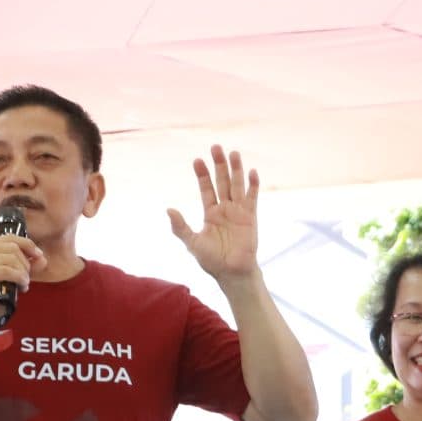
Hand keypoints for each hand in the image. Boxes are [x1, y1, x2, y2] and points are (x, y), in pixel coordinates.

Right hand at [0, 233, 45, 323]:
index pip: (10, 237)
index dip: (27, 244)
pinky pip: (8, 271)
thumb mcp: (7, 276)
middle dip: (25, 264)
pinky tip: (21, 286)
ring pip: (12, 259)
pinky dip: (19, 278)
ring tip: (23, 285)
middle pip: (13, 248)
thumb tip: (43, 258)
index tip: (39, 255)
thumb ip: (25, 266)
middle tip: (25, 279)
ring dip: (23, 273)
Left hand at [167, 145, 260, 283]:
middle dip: (218, 165)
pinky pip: (252, 198)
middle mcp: (225, 209)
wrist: (232, 274)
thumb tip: (168, 209)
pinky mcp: (251, 217)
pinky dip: (252, 185)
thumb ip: (180, 227)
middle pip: (222, 181)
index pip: (206, 188)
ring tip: (233, 153)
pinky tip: (251, 172)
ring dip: (235, 169)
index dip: (202, 175)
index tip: (197, 160)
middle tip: (215, 147)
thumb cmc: (212, 261)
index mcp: (210, 213)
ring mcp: (239, 211)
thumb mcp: (192, 243)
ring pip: (237, 185)